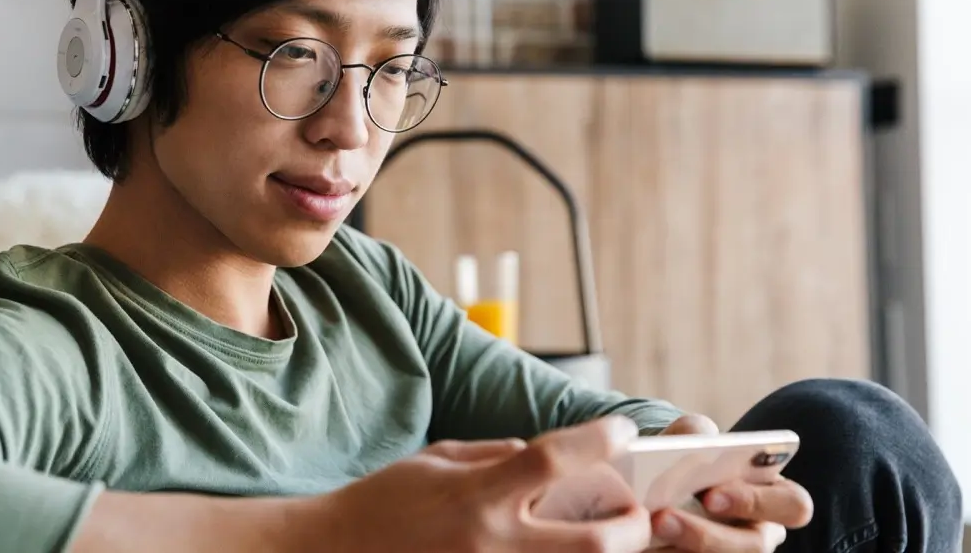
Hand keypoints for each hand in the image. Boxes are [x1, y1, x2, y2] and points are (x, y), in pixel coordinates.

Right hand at [300, 416, 655, 552]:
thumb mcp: (437, 457)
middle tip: (635, 512)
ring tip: (609, 536)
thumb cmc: (384, 500)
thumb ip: (494, 455)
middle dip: (630, 527)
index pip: (554, 459)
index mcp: (478, 494)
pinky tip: (558, 546)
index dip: (599, 440)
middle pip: (593, 542)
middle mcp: (492, 542)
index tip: (623, 431)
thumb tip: (542, 454)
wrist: (335, 551)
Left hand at [650, 414, 813, 551]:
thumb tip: (689, 443)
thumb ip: (693, 432)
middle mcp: (760, 533)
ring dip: (681, 549)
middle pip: (755, 547)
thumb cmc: (685, 456)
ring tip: (643, 531)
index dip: (756, 502)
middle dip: (708, 535)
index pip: (793, 505)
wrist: (657, 482)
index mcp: (774, 495)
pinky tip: (636, 545)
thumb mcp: (689, 437)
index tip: (709, 494)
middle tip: (662, 518)